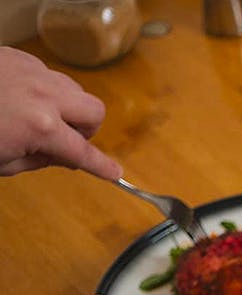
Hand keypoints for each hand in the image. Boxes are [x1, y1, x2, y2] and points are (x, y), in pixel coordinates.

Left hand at [0, 47, 120, 178]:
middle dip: (86, 128)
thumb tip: (61, 156)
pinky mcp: (16, 57)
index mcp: (41, 128)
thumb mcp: (3, 162)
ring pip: (72, 89)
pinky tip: (18, 97)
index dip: (101, 167)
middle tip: (65, 139)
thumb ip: (39, 159)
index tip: (114, 173)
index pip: (83, 153)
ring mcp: (31, 72)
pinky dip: (42, 88)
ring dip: (66, 106)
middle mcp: (43, 96)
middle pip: (93, 112)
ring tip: (39, 116)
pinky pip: (46, 73)